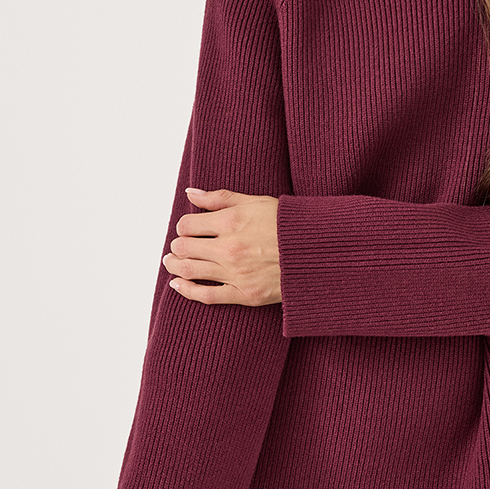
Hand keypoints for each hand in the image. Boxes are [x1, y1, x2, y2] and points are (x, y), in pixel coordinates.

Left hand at [163, 188, 280, 305]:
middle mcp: (229, 249)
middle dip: (177, 246)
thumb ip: (220, 198)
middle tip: (179, 245)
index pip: (187, 225)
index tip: (189, 227)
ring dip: (174, 265)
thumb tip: (190, 192)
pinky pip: (206, 296)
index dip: (184, 225)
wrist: (317, 252)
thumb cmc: (288, 224)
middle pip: (184, 248)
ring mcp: (235, 274)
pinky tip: (178, 284)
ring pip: (190, 271)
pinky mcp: (243, 295)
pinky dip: (187, 290)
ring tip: (171, 261)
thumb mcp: (255, 201)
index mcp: (231, 222)